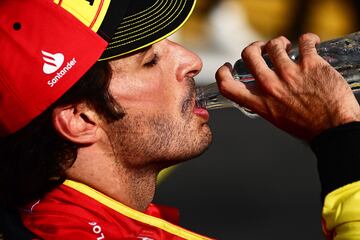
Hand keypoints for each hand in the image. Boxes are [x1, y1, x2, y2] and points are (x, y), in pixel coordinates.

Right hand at [216, 33, 359, 139]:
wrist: (335, 129)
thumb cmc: (308, 127)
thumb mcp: (276, 118)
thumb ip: (265, 102)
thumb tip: (262, 89)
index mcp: (260, 102)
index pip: (227, 85)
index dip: (223, 72)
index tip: (229, 66)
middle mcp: (270, 86)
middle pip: (249, 54)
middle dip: (254, 47)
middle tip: (262, 49)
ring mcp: (289, 73)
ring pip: (275, 44)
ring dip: (280, 43)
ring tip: (289, 47)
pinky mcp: (310, 63)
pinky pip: (304, 41)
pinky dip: (308, 39)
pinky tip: (310, 43)